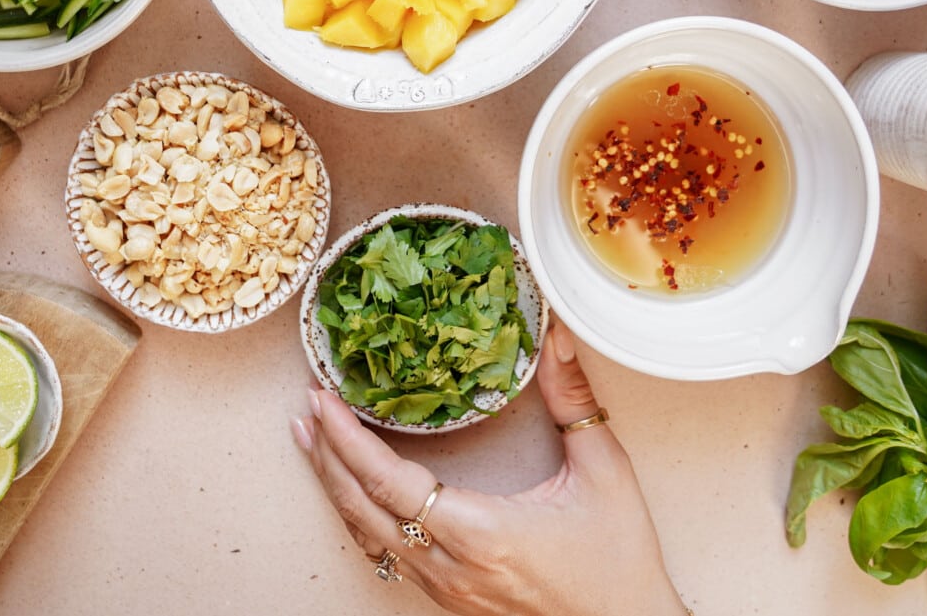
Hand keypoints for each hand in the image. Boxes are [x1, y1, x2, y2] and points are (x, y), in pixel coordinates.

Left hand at [291, 323, 686, 615]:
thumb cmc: (619, 560)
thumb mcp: (604, 471)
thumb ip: (573, 401)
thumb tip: (556, 336)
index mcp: (481, 532)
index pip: (391, 484)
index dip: (348, 442)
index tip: (322, 401)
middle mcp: (452, 567)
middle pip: (364, 511)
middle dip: (327, 457)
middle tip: (306, 410)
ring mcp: (447, 589)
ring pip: (369, 538)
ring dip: (337, 487)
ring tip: (314, 443)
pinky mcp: (452, 598)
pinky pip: (389, 556)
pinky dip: (362, 517)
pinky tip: (356, 493)